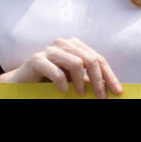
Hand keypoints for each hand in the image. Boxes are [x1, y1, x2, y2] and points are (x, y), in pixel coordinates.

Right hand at [0, 37, 122, 97]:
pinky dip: (63, 84)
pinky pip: (56, 72)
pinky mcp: (37, 59)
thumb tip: (109, 88)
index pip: (98, 58)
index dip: (109, 75)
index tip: (117, 91)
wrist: (23, 81)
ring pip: (76, 63)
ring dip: (81, 82)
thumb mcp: (73, 79)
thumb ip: (88, 79)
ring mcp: (49, 50)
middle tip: (100, 97)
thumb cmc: (51, 80)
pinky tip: (62, 91)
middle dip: (99, 80)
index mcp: (74, 46)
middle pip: (90, 59)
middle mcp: (62, 43)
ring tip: (80, 94)